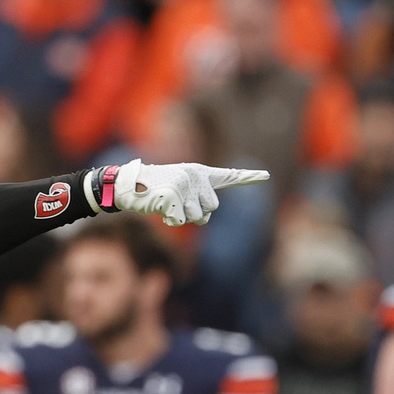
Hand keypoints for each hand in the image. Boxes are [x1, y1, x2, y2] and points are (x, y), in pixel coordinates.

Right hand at [104, 159, 268, 226]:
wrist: (127, 185)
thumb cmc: (154, 190)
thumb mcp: (178, 190)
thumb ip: (196, 200)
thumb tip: (205, 216)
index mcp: (198, 172)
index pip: (226, 176)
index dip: (247, 177)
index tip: (266, 176)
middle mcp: (194, 176)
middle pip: (211, 208)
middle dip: (197, 212)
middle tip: (179, 204)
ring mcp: (182, 186)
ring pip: (197, 217)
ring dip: (182, 218)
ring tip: (168, 205)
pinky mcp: (171, 197)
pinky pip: (178, 221)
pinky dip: (169, 220)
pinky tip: (160, 208)